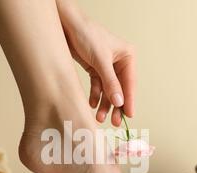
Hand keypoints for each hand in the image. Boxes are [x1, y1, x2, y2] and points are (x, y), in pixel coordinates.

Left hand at [56, 0, 135, 125]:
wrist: (67, 25)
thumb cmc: (86, 34)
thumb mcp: (100, 60)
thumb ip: (110, 82)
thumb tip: (119, 102)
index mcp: (127, 56)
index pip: (129, 83)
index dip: (129, 100)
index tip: (129, 115)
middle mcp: (119, 62)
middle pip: (119, 89)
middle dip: (116, 105)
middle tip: (114, 122)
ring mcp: (106, 67)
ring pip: (108, 90)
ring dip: (104, 104)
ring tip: (99, 117)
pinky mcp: (95, 69)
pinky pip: (98, 87)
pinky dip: (95, 96)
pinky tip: (92, 105)